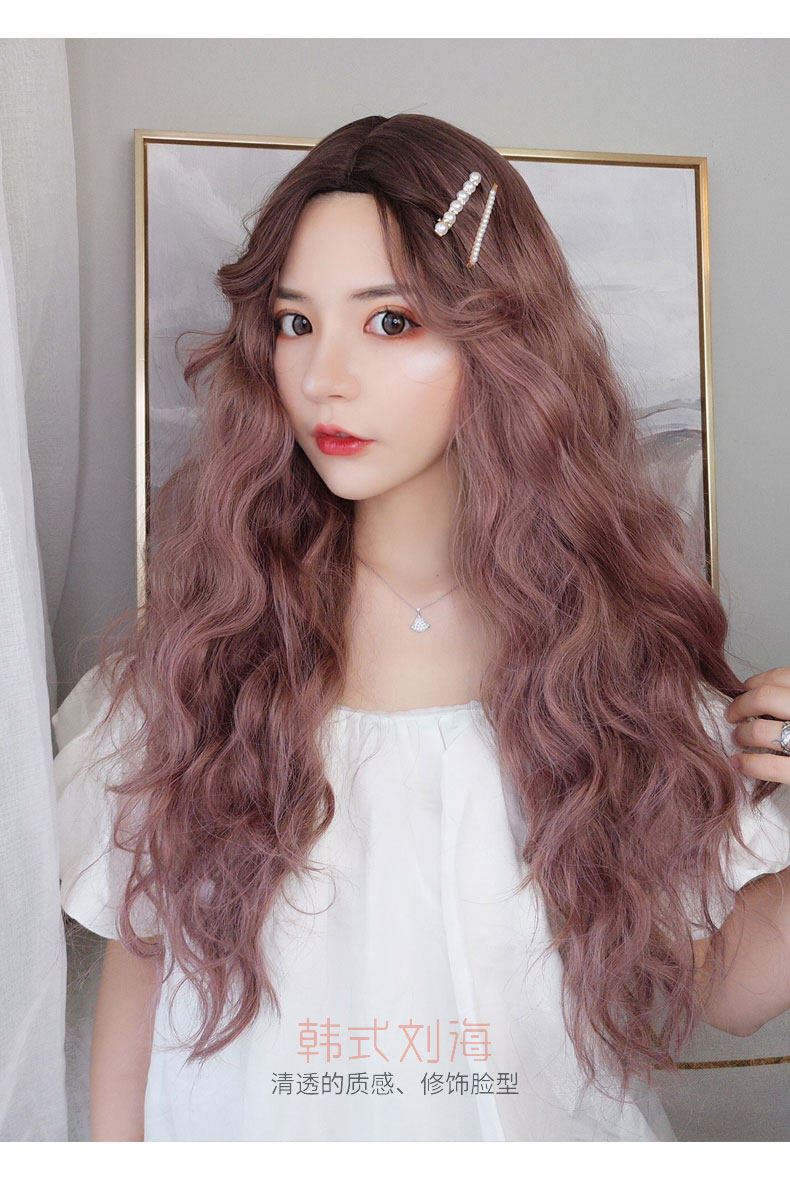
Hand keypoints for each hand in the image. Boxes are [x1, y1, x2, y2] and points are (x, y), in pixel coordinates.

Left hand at [724, 667, 789, 784]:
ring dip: (741, 734)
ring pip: (761, 730)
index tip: (745, 690)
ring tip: (739, 738)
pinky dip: (748, 763)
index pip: (783, 677)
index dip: (756, 682)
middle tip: (733, 715)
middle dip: (741, 706)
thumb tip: (757, 693)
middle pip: (765, 698)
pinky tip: (739, 763)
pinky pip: (770, 765)